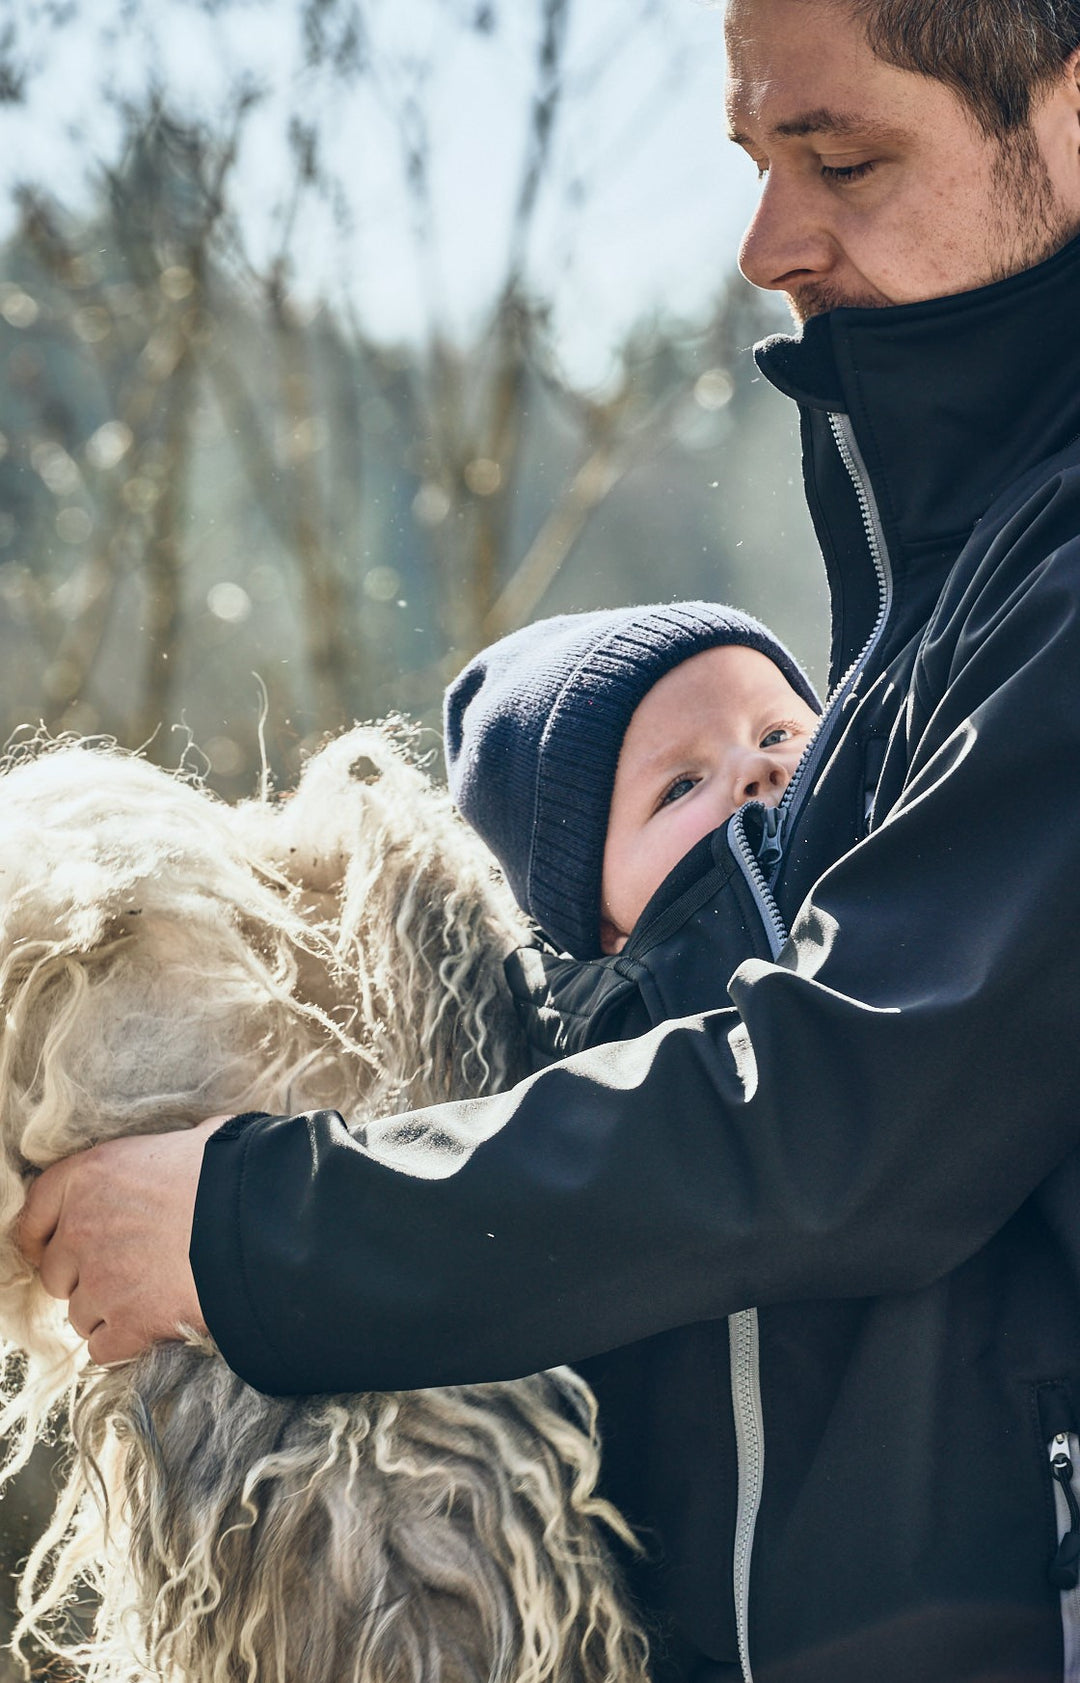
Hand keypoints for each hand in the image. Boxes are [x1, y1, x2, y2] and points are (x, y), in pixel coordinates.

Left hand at [17, 1116, 226, 1364]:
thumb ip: (168, 1155)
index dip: (41, 1235)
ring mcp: (101, 1282)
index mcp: (90, 1175)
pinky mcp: (127, 1325)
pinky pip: (104, 1348)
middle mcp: (81, 1230)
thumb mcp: (196, 1139)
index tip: (51, 1247)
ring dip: (106, 1311)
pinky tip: (153, 1328)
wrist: (261, 1221)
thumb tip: (193, 1146)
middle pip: (56, 1272)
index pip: (35, 1211)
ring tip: (147, 1300)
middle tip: (122, 1272)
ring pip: (79, 1314)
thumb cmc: (234, 1171)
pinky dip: (125, 1343)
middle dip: (84, 1276)